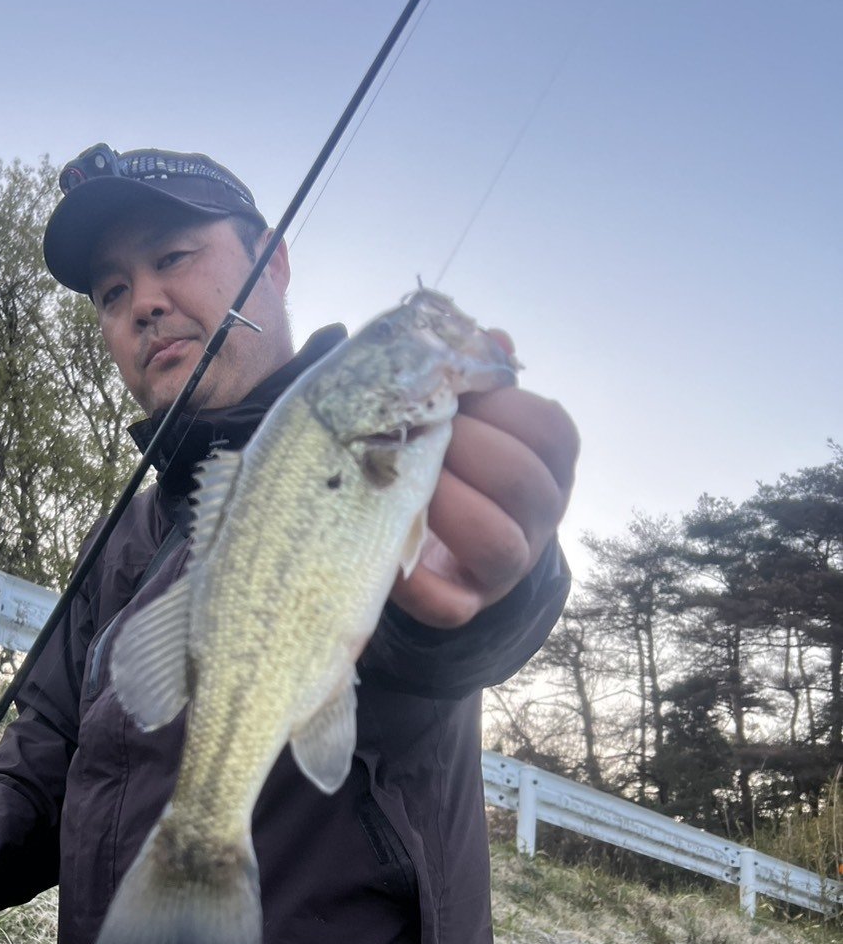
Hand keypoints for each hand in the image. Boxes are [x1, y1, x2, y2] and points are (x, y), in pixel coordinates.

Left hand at [391, 341, 578, 627]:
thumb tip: (492, 337)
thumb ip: (477, 377)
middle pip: (526, 482)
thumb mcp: (469, 414)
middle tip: (421, 432)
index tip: (453, 392)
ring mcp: (505, 568)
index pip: (551, 430)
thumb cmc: (451, 460)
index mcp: (549, 463)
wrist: (434, 541)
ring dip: (448, 506)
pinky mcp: (463, 606)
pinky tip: (391, 549)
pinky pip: (451, 605)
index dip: (502, 406)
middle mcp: (540, 517)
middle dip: (468, 450)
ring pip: (499, 543)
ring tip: (404, 481)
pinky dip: (419, 582)